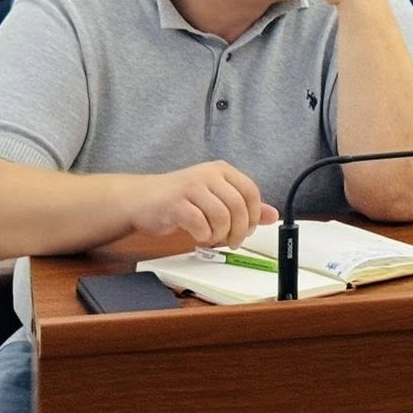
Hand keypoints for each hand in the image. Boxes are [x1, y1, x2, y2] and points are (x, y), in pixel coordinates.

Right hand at [125, 161, 275, 246]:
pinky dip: (203, 236)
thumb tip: (272, 216)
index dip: (253, 215)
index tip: (247, 230)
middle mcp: (208, 175)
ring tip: (213, 238)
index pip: (251, 192)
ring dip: (221, 234)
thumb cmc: (180, 200)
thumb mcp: (215, 198)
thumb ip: (243, 206)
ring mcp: (191, 187)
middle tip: (233, 242)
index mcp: (222, 170)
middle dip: (239, 230)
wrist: (140, 199)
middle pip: (238, 205)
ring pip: (221, 216)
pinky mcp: (174, 204)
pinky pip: (199, 224)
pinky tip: (198, 236)